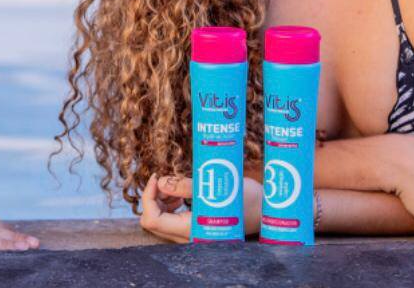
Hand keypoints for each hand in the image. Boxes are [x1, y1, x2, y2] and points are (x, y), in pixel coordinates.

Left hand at [139, 173, 262, 242]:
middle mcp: (189, 237)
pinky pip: (171, 220)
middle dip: (154, 198)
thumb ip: (185, 186)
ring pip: (160, 220)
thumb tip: (160, 182)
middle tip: (166, 179)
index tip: (157, 176)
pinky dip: (170, 205)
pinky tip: (181, 194)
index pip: (153, 219)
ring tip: (176, 187)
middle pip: (153, 221)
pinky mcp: (194, 229)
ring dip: (162, 201)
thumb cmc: (244, 198)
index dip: (148, 196)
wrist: (264, 210)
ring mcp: (191, 235)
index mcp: (192, 229)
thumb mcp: (216, 186)